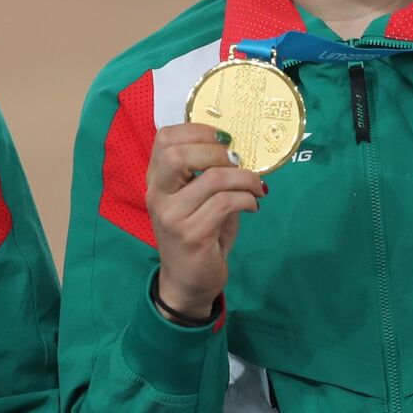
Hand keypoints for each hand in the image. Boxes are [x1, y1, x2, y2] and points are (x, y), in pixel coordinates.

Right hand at [147, 124, 265, 320]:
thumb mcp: (196, 200)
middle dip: (217, 151)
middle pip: (178, 153)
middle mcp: (158, 195)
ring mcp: (172, 216)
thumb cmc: (198, 235)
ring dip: (244, 179)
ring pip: (213, 178)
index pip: (164, 139)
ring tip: (256, 187)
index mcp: (157, 181)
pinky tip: (252, 206)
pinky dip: (247, 199)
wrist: (188, 282)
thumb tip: (239, 150)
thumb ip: (206, 174)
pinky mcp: (192, 235)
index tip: (225, 139)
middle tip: (238, 162)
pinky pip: (226, 203)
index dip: (197, 130)